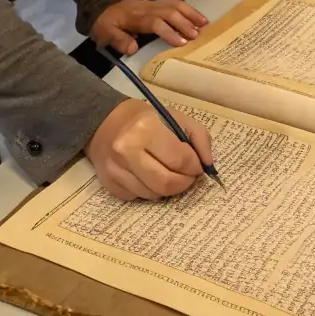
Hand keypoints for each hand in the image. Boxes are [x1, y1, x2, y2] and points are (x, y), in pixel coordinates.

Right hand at [85, 98, 213, 199]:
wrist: (106, 123)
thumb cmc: (147, 119)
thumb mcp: (176, 117)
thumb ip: (199, 138)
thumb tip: (208, 165)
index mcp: (146, 128)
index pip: (180, 160)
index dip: (195, 167)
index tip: (197, 166)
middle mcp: (127, 150)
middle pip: (166, 183)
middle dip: (184, 183)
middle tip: (188, 176)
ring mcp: (115, 170)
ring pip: (154, 195)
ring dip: (168, 188)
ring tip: (169, 173)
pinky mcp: (110, 185)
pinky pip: (139, 198)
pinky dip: (150, 191)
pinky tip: (149, 176)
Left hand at [90, 0, 207, 55]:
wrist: (103, 6)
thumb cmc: (106, 24)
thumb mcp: (105, 34)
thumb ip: (118, 40)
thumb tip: (133, 48)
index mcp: (135, 17)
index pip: (155, 22)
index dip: (169, 32)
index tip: (182, 43)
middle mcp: (147, 8)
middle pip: (169, 11)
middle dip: (185, 23)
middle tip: (197, 36)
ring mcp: (153, 3)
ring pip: (175, 4)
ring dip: (191, 14)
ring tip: (205, 25)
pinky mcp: (158, 3)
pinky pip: (175, 3)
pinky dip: (189, 9)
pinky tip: (198, 18)